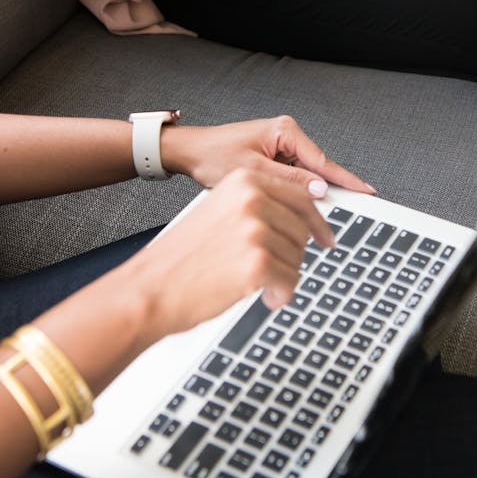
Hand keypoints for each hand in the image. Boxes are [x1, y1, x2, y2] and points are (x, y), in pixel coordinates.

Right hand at [128, 168, 334, 338]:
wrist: (149, 289)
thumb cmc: (179, 258)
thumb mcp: (218, 212)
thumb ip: (256, 207)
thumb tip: (296, 218)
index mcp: (243, 181)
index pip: (299, 196)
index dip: (316, 221)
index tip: (326, 235)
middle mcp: (252, 199)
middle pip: (302, 229)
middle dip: (293, 255)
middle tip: (276, 270)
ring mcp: (256, 229)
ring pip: (298, 257)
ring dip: (283, 276)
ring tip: (256, 283)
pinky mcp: (257, 262)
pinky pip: (291, 281)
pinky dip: (281, 294)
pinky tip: (265, 296)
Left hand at [161, 115, 374, 195]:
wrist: (189, 152)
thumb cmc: (213, 156)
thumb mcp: (251, 173)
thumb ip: (288, 182)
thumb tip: (319, 189)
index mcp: (285, 131)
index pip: (322, 160)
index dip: (345, 179)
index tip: (366, 190)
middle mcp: (286, 135)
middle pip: (316, 170)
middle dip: (324, 193)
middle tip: (334, 217)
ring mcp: (280, 147)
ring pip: (305, 177)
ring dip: (305, 196)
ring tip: (302, 214)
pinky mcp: (274, 158)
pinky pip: (292, 178)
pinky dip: (293, 193)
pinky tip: (290, 207)